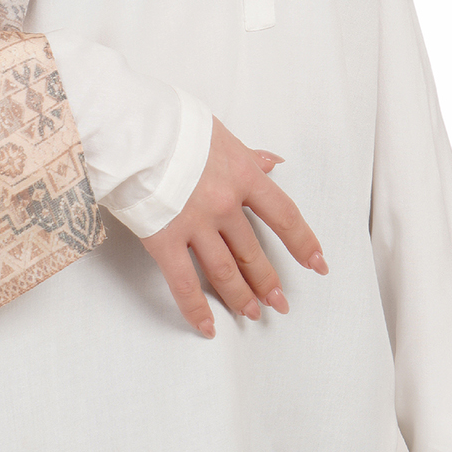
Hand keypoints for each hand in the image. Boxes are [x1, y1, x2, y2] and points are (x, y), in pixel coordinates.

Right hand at [140, 116, 326, 336]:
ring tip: (253, 312)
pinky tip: (208, 327)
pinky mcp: (165, 240)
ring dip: (242, 296)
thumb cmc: (173, 125)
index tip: (317, 263)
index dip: (303, 243)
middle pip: (254, 251)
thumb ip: (249, 155)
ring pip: (226, 271)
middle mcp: (226, 204)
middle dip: (268, 280)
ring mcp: (196, 225)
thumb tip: (273, 162)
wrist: (135, 129)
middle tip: (279, 302)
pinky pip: (184, 284)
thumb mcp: (221, 134)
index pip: (284, 216)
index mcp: (243, 175)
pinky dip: (197, 310)